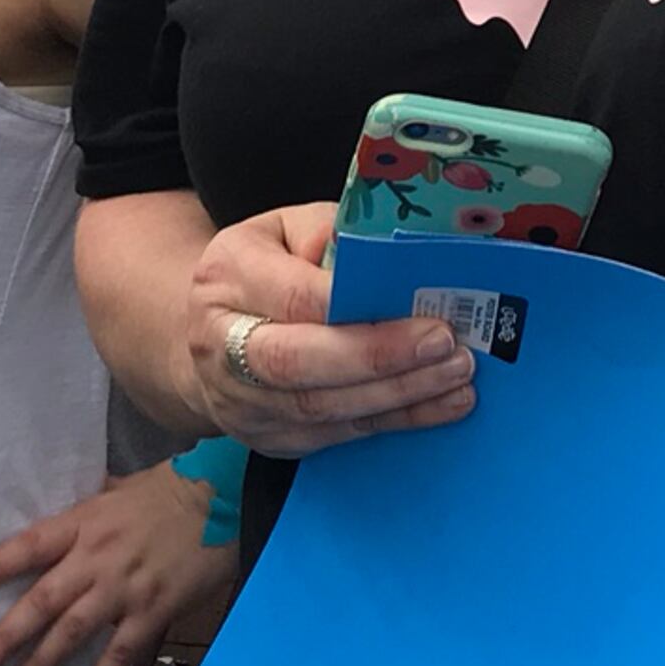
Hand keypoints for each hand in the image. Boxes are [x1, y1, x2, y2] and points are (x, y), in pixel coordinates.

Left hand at [0, 465, 239, 665]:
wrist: (224, 498)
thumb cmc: (170, 489)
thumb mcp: (119, 489)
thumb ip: (88, 511)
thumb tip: (64, 528)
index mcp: (86, 522)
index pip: (30, 545)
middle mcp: (98, 557)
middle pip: (42, 600)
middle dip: (7, 636)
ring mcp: (125, 587)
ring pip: (73, 632)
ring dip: (40, 663)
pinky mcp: (153, 610)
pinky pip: (119, 653)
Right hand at [183, 202, 471, 456]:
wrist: (207, 333)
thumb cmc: (265, 268)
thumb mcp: (286, 229)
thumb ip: (332, 234)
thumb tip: (393, 255)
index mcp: (228, 275)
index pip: (294, 298)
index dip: (358, 308)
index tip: (421, 311)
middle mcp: (221, 344)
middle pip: (296, 363)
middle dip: (378, 358)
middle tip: (446, 347)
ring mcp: (238, 400)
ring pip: (319, 408)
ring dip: (397, 397)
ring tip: (457, 378)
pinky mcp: (266, 437)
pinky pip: (333, 436)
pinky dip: (391, 422)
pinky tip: (437, 406)